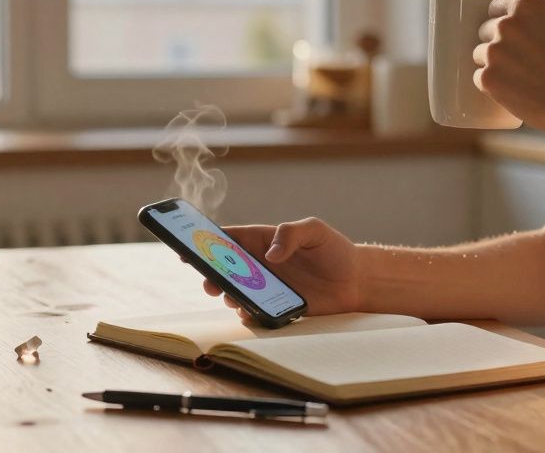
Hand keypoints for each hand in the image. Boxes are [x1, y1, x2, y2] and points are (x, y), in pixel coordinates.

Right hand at [193, 218, 363, 319]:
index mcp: (263, 240)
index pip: (229, 239)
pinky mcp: (275, 307)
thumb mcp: (315, 231)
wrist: (357, 282)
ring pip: (235, 291)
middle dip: (210, 274)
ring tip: (231, 296)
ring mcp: (266, 287)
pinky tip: (249, 311)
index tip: (187, 247)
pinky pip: (253, 312)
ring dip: (227, 294)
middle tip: (209, 281)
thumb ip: (291, 234)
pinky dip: (247, 313)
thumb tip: (271, 255)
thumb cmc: (334, 250)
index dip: (206, 242)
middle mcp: (260, 265)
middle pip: (224, 268)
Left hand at [473, 0, 544, 133]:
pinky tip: (512, 90)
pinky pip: (479, 78)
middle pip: (485, 31)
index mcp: (525, 6)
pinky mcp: (487, 77)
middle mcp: (506, 24)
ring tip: (519, 78)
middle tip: (524, 63)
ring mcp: (493, 51)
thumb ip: (529, 1)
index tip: (518, 39)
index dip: (506, 24)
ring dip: (492, 65)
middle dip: (499, 45)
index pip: (494, 8)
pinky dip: (491, 85)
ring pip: (480, 54)